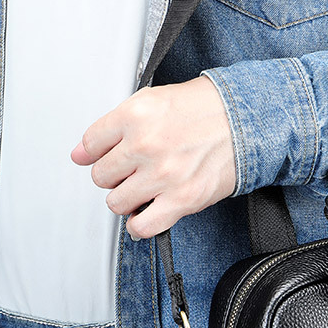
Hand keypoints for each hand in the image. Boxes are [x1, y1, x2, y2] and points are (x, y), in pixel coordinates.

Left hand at [70, 76, 235, 239]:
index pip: (92, 143)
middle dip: (114, 175)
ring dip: (127, 199)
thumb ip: (114, 127)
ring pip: (117, 202)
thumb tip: (82, 154)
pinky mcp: (182, 199)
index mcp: (135, 115)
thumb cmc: (204, 110)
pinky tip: (144, 215)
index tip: (105, 156)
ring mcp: (163, 175)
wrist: (245, 123)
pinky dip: (139, 226)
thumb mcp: (153, 101)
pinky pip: (143, 226)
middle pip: (102, 176)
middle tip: (132, 170)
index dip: (96, 152)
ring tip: (143, 189)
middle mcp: (146, 145)